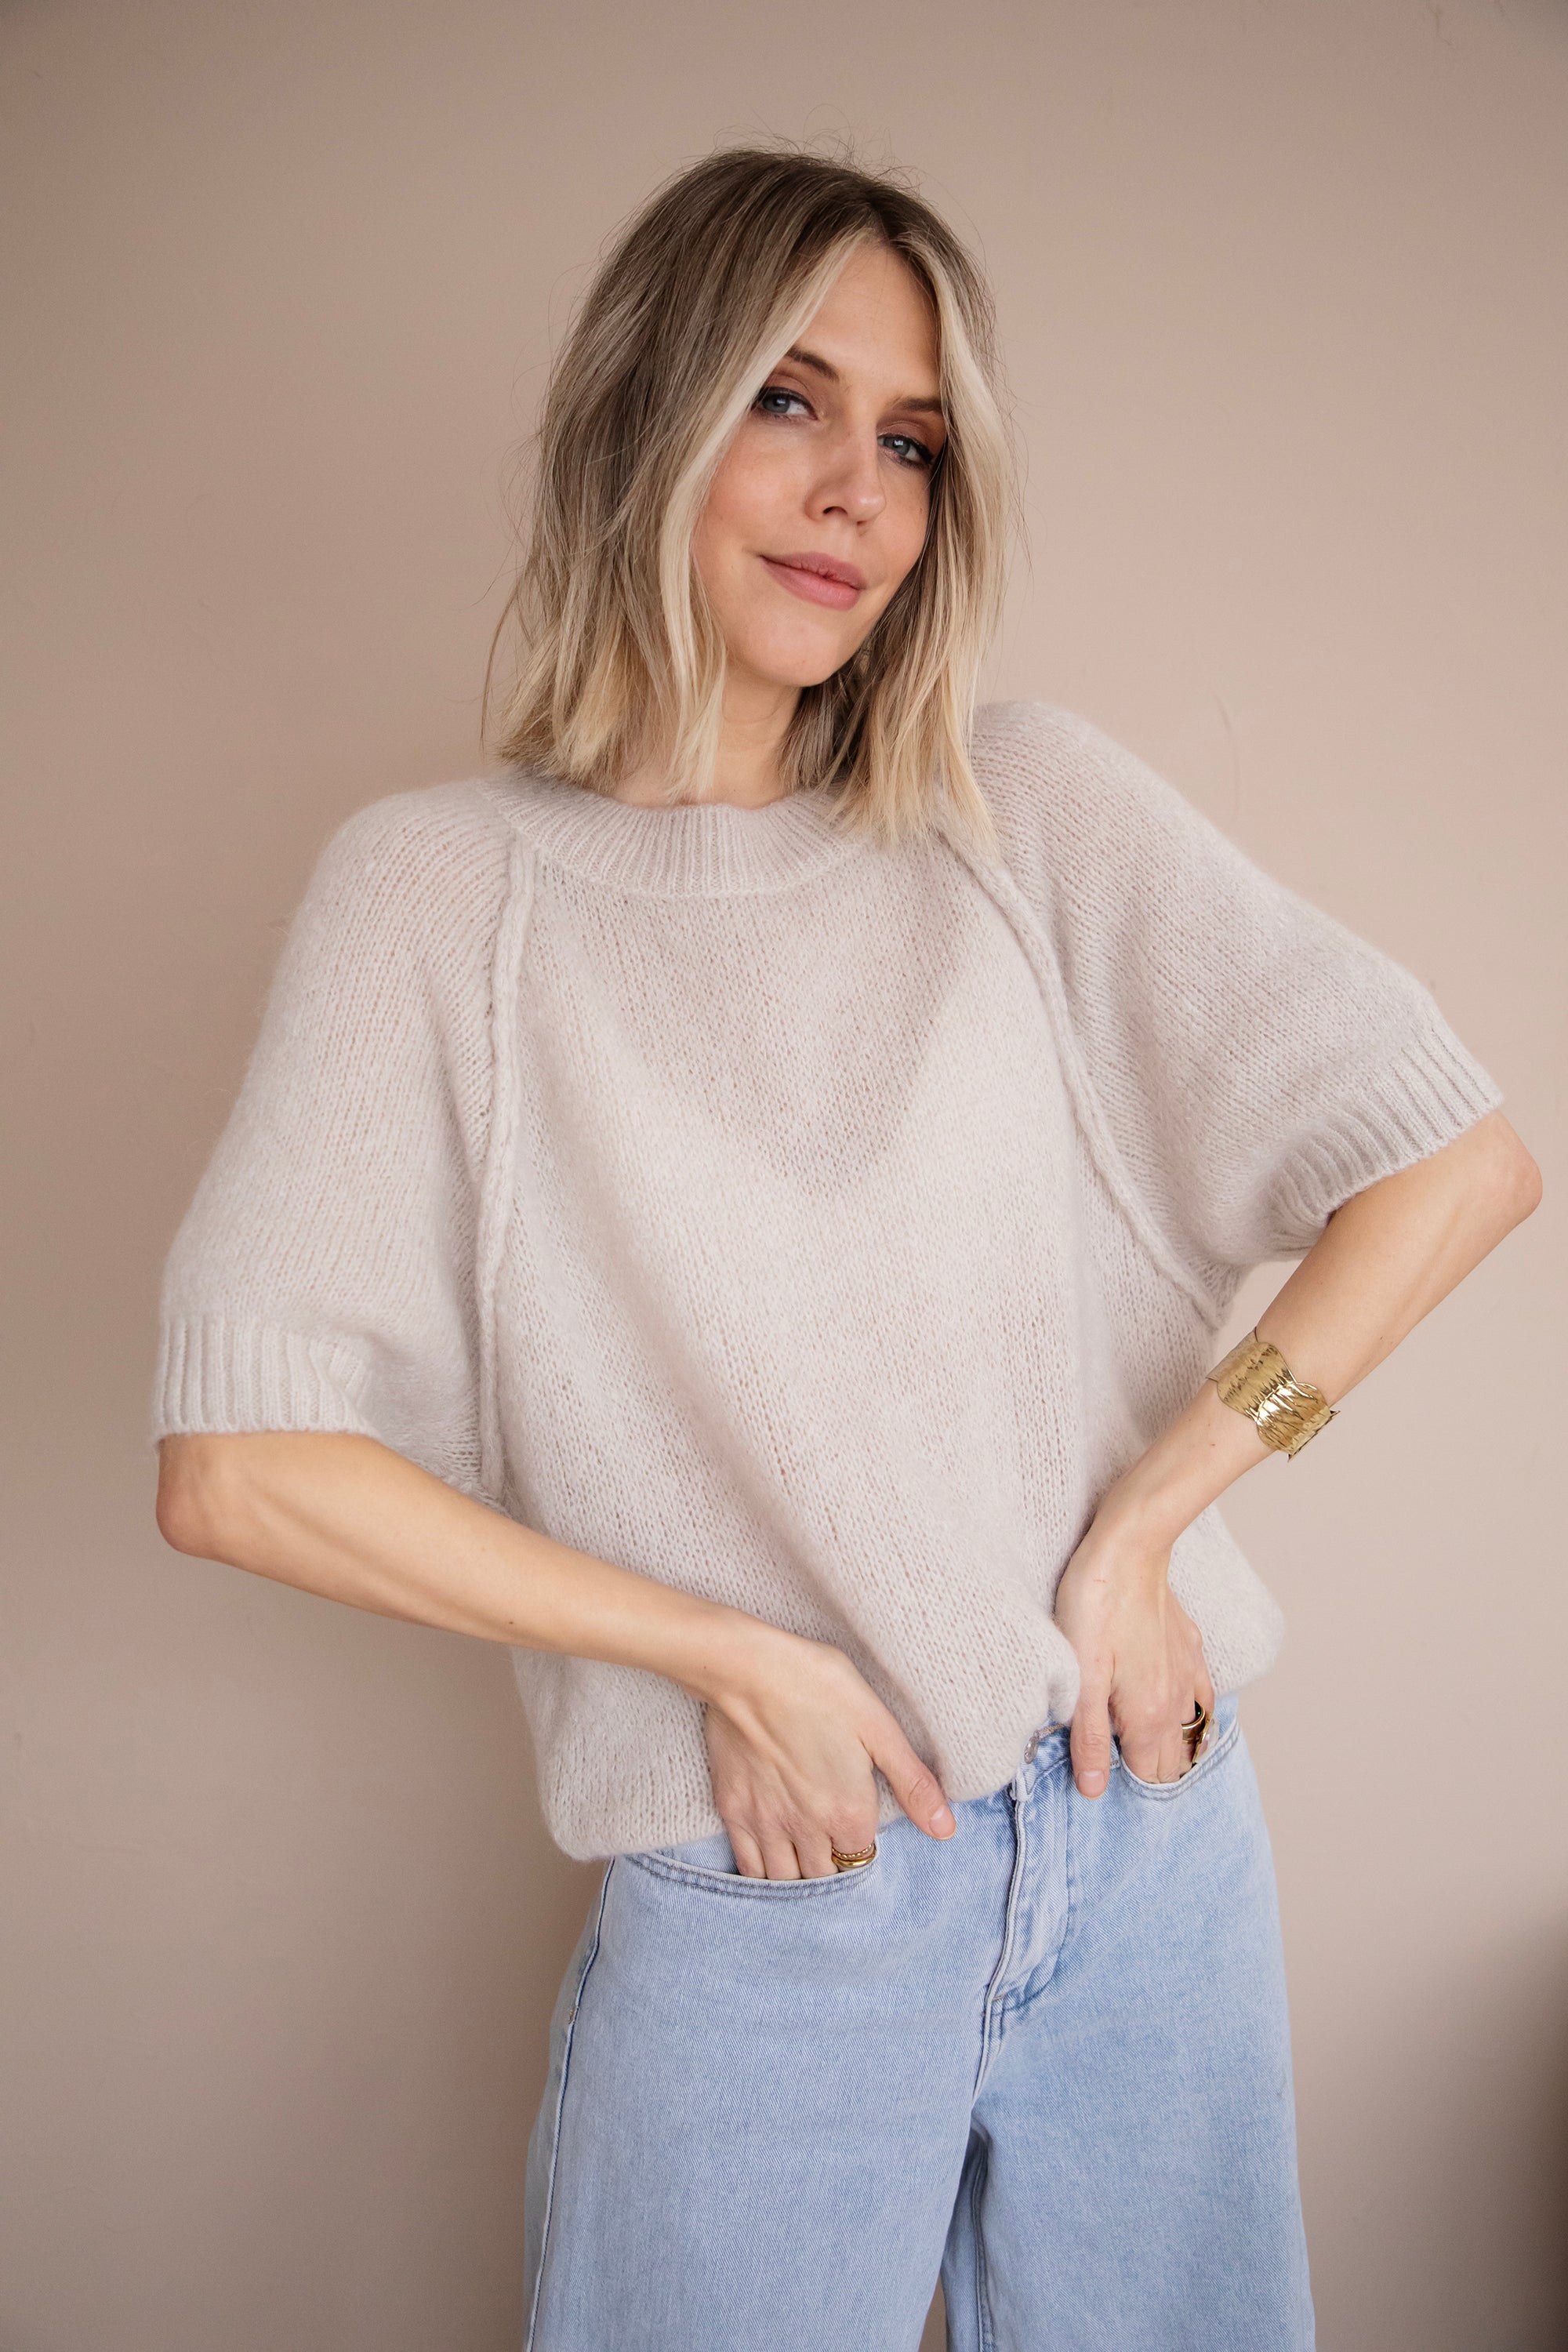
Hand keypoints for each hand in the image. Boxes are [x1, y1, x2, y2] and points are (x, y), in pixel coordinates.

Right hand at [700, 1630, 955, 1878]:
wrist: (749, 1670)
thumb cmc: (819, 1687)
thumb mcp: (878, 1726)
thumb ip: (912, 1783)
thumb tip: (946, 1830)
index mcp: (849, 1812)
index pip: (862, 1857)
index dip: (863, 1845)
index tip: (859, 1828)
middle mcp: (808, 1828)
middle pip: (825, 1876)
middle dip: (833, 1869)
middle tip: (832, 1849)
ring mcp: (767, 1823)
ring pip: (785, 1880)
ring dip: (799, 1880)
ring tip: (804, 1864)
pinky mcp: (733, 1810)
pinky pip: (748, 1867)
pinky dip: (760, 1876)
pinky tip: (768, 1866)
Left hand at [1052, 1508, 1213, 1798]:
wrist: (1130, 1549)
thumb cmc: (1096, 1607)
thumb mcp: (1080, 1676)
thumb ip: (1089, 1736)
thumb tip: (1094, 1791)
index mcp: (1149, 1716)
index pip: (1149, 1777)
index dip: (1126, 1785)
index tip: (1103, 1778)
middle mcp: (1177, 1702)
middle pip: (1173, 1761)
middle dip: (1150, 1772)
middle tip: (1117, 1765)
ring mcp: (1188, 1674)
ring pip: (1190, 1731)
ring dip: (1170, 1746)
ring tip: (1139, 1746)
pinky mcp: (1190, 1648)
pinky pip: (1201, 1697)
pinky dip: (1189, 1712)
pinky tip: (1171, 1707)